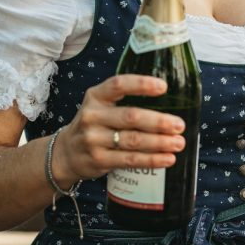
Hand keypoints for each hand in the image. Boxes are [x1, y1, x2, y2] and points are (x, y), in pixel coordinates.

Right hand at [50, 74, 185, 188]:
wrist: (66, 154)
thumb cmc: (93, 126)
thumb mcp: (100, 107)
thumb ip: (123, 102)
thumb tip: (167, 103)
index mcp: (95, 97)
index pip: (118, 85)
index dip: (141, 84)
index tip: (164, 87)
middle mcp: (92, 116)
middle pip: (131, 117)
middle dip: (159, 122)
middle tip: (179, 125)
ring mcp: (93, 139)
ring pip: (133, 140)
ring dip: (160, 142)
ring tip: (179, 143)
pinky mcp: (98, 160)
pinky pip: (130, 160)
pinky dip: (152, 160)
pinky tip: (167, 159)